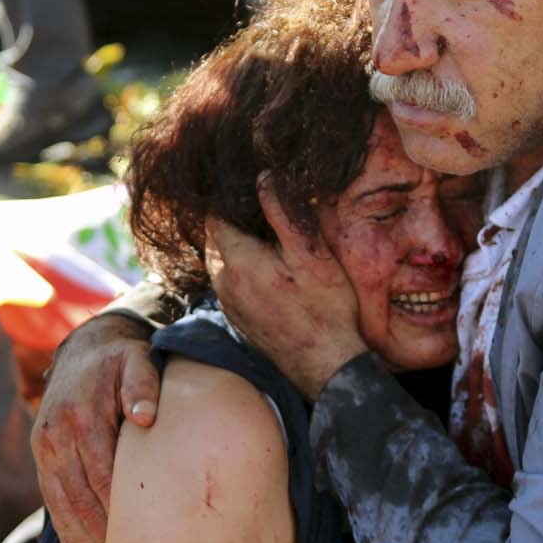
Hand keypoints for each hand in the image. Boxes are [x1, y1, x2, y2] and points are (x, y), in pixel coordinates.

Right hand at [31, 313, 158, 542]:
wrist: (87, 346)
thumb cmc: (122, 358)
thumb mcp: (138, 360)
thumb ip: (144, 385)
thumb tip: (146, 417)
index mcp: (82, 417)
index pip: (103, 474)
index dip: (119, 508)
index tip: (140, 539)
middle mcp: (57, 434)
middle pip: (80, 495)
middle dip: (99, 535)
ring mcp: (45, 445)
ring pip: (62, 502)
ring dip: (81, 539)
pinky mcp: (41, 451)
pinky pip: (50, 496)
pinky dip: (63, 527)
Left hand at [205, 174, 367, 398]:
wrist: (327, 366)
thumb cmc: (326, 309)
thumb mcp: (311, 254)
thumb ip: (282, 212)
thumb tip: (263, 176)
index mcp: (238, 262)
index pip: (215, 216)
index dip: (232, 201)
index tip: (252, 193)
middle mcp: (224, 284)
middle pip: (218, 239)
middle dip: (238, 224)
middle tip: (268, 218)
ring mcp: (229, 305)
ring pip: (224, 263)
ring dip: (242, 249)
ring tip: (274, 245)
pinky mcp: (238, 320)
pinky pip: (233, 284)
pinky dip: (246, 272)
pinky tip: (275, 275)